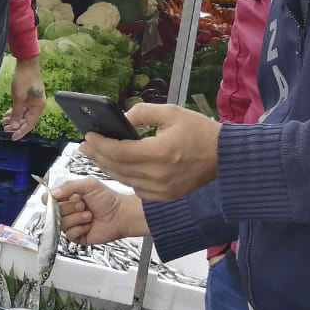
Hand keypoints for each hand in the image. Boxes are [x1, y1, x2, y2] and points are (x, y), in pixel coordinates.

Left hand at [4, 56, 45, 139]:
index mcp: (38, 107)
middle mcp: (37, 105)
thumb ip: (17, 113)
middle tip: (5, 129)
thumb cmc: (24, 79)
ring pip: (23, 114)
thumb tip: (15, 126)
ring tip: (3, 122)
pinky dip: (14, 112)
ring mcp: (33, 101)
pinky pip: (21, 108)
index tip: (13, 137)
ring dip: (14, 119)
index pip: (30, 124)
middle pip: (26, 120)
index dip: (21, 131)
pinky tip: (6, 114)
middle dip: (16, 125)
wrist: (27, 63)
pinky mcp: (28, 97)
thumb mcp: (19, 97)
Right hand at [53, 179, 149, 244]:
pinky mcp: (77, 236)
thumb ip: (68, 186)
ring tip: (89, 215)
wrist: (120, 215)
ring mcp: (72, 224)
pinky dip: (80, 229)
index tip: (59, 198)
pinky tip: (89, 225)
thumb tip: (52, 194)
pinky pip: (69, 234)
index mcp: (68, 197)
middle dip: (70, 208)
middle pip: (53, 212)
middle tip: (83, 205)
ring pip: (61, 224)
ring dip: (77, 218)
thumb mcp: (88, 184)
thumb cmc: (108, 199)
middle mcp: (68, 210)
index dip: (51, 200)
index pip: (48, 199)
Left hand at [81, 103, 220, 200]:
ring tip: (96, 154)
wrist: (224, 157)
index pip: (119, 151)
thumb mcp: (171, 113)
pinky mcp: (165, 197)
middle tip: (85, 145)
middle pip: (117, 167)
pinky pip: (136, 188)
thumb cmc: (200, 132)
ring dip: (108, 167)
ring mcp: (162, 190)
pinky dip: (125, 177)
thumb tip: (120, 119)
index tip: (88, 136)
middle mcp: (159, 176)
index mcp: (161, 153)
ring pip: (124, 180)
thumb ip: (142, 112)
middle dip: (97, 155)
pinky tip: (117, 166)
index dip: (100, 144)